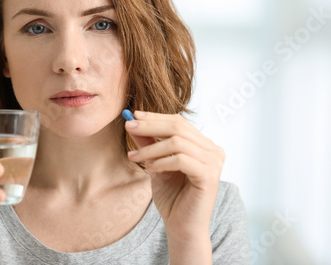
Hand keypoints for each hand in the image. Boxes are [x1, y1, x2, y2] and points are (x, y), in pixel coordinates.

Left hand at [125, 111, 224, 239]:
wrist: (182, 227)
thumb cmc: (172, 197)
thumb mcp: (156, 164)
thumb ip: (148, 144)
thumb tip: (132, 122)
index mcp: (204, 145)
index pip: (179, 121)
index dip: (155, 117)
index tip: (133, 115)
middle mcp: (213, 150)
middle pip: (178, 127)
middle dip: (150, 126)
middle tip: (128, 126)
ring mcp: (214, 162)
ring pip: (177, 142)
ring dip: (151, 148)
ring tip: (134, 156)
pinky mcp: (209, 176)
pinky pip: (180, 159)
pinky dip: (161, 161)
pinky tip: (149, 168)